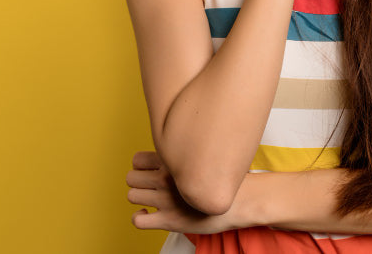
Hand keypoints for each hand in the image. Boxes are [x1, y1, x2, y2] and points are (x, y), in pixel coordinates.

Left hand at [126, 150, 240, 233]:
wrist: (241, 201)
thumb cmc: (222, 180)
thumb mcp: (202, 158)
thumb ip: (182, 156)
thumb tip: (170, 151)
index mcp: (173, 163)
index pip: (137, 160)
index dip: (140, 166)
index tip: (149, 171)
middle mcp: (166, 180)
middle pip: (131, 178)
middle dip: (138, 182)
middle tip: (150, 187)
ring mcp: (166, 200)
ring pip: (132, 196)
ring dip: (139, 198)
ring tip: (150, 200)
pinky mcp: (169, 220)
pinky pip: (138, 220)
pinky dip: (139, 218)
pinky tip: (148, 215)